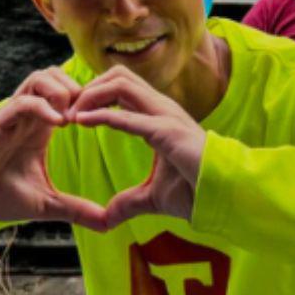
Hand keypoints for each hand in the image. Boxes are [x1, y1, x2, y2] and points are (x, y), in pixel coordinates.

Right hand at [0, 68, 108, 230]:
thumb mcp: (47, 203)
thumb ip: (77, 209)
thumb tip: (108, 224)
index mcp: (40, 126)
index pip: (66, 91)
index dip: (88, 98)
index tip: (103, 120)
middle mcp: (28, 115)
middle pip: (55, 74)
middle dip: (78, 88)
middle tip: (89, 114)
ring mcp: (12, 116)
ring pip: (39, 78)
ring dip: (60, 90)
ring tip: (72, 118)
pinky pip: (22, 101)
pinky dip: (42, 106)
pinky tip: (58, 123)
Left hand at [70, 66, 205, 226]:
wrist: (228, 199)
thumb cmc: (198, 192)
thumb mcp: (153, 198)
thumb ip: (129, 203)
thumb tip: (107, 218)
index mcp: (158, 116)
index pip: (122, 87)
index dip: (95, 94)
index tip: (72, 113)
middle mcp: (161, 109)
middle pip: (118, 75)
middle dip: (89, 87)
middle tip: (67, 110)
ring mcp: (166, 116)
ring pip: (122, 83)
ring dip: (91, 95)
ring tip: (71, 113)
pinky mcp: (168, 132)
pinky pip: (129, 116)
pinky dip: (102, 115)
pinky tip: (81, 121)